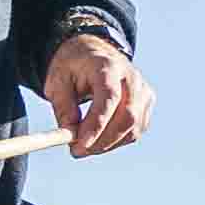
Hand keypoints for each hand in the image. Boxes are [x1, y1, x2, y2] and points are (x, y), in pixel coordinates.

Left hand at [42, 28, 151, 157]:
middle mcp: (131, 77)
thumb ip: (63, 108)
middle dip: (102, 140)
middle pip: (127, 116)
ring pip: (133, 128)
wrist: (92, 53)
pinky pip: (136, 131)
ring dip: (107, 144)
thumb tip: (71, 135)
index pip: (109, 97)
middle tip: (77, 151)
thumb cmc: (73, 68)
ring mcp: (143, 90)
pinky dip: (117, 141)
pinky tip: (99, 138)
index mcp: (107, 66)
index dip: (96, 124)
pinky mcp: (147, 103)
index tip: (80, 145)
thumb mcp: (57, 82)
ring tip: (84, 144)